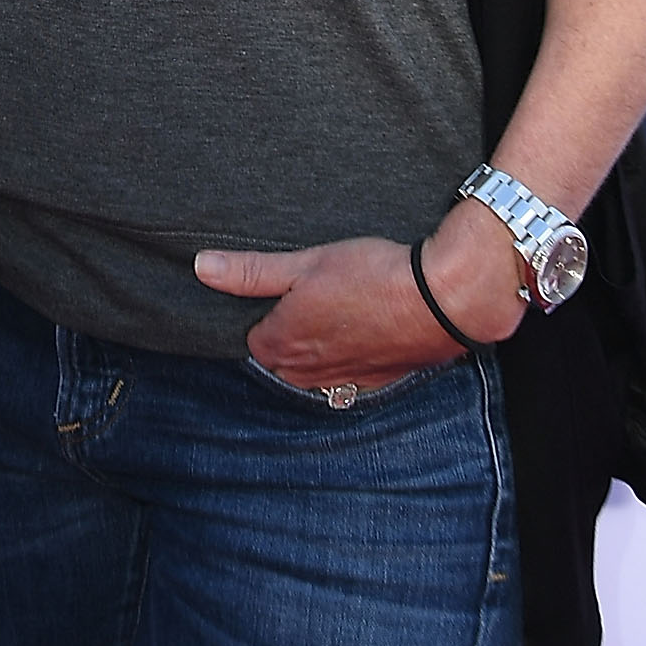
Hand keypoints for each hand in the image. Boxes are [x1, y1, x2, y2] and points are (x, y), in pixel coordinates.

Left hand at [194, 201, 526, 392]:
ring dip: (321, 345)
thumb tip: (202, 267)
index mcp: (280, 346)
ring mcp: (341, 382)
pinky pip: (347, 373)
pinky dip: (351, 354)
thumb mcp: (305, 263)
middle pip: (280, 356)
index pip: (251, 336)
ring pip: (313, 368)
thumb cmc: (373, 275)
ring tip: (341, 309)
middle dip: (289, 332)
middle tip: (313, 296)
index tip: (283, 290)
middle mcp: (306, 375)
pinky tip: (366, 326)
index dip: (265, 311)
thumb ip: (251, 272)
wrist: (443, 300)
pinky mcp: (375, 382)